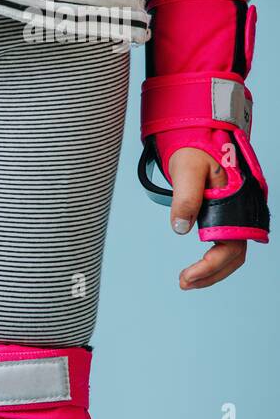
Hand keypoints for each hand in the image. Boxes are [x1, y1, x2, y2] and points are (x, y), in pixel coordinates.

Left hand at [168, 146, 246, 288]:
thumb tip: (179, 228)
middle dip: (211, 274)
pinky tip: (197, 266)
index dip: (210, 266)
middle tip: (183, 283)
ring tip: (187, 281)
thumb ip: (185, 197)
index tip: (185, 277)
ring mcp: (235, 215)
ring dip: (213, 270)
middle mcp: (240, 213)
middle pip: (234, 256)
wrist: (202, 135)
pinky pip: (226, 243)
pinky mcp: (227, 215)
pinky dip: (214, 259)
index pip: (229, 247)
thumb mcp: (187, 170)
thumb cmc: (196, 149)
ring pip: (232, 252)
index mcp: (236, 205)